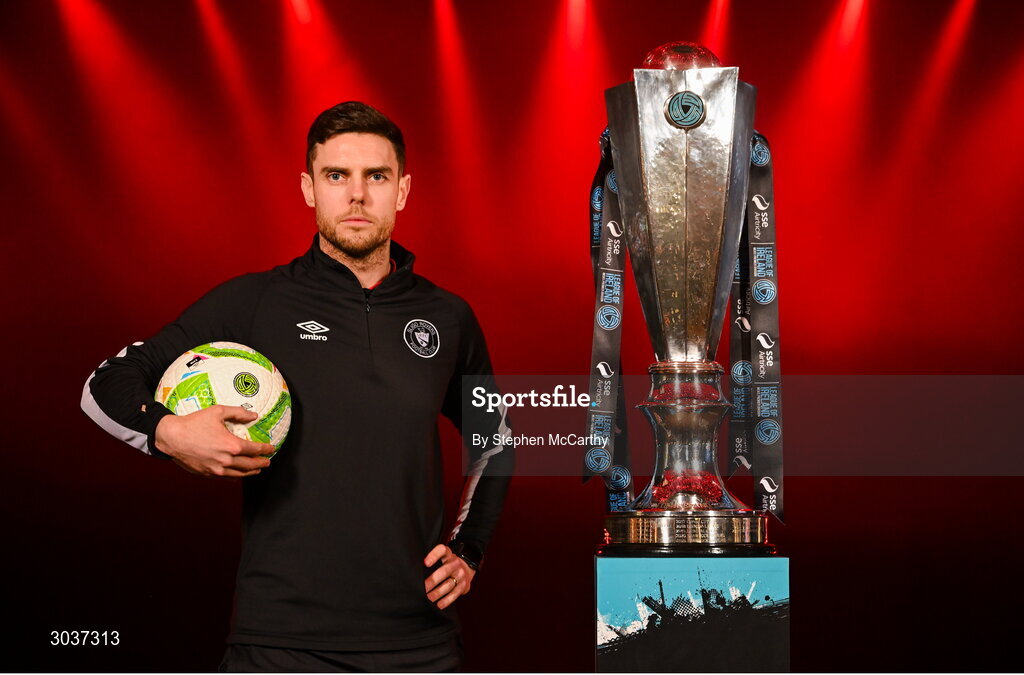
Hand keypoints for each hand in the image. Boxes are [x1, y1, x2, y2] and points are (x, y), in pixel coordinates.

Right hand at [154, 405, 273, 477]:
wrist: (171, 437)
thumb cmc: (194, 422)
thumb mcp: (217, 412)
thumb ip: (238, 413)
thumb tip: (254, 415)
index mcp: (231, 445)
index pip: (254, 450)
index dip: (265, 449)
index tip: (271, 448)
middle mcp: (226, 460)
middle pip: (250, 465)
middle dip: (261, 463)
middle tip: (267, 461)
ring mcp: (216, 469)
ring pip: (239, 474)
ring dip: (250, 472)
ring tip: (257, 469)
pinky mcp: (207, 473)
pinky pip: (226, 476)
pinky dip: (236, 475)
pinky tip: (238, 472)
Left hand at [424, 544, 475, 609]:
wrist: (466, 569)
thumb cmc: (447, 564)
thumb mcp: (442, 558)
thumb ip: (431, 561)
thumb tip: (413, 570)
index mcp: (448, 554)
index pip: (442, 550)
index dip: (434, 555)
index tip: (425, 563)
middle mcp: (455, 563)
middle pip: (444, 571)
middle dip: (432, 581)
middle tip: (422, 588)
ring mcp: (461, 574)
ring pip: (448, 584)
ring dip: (437, 593)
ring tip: (428, 598)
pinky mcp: (464, 585)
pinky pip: (455, 594)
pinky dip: (446, 600)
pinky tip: (438, 604)